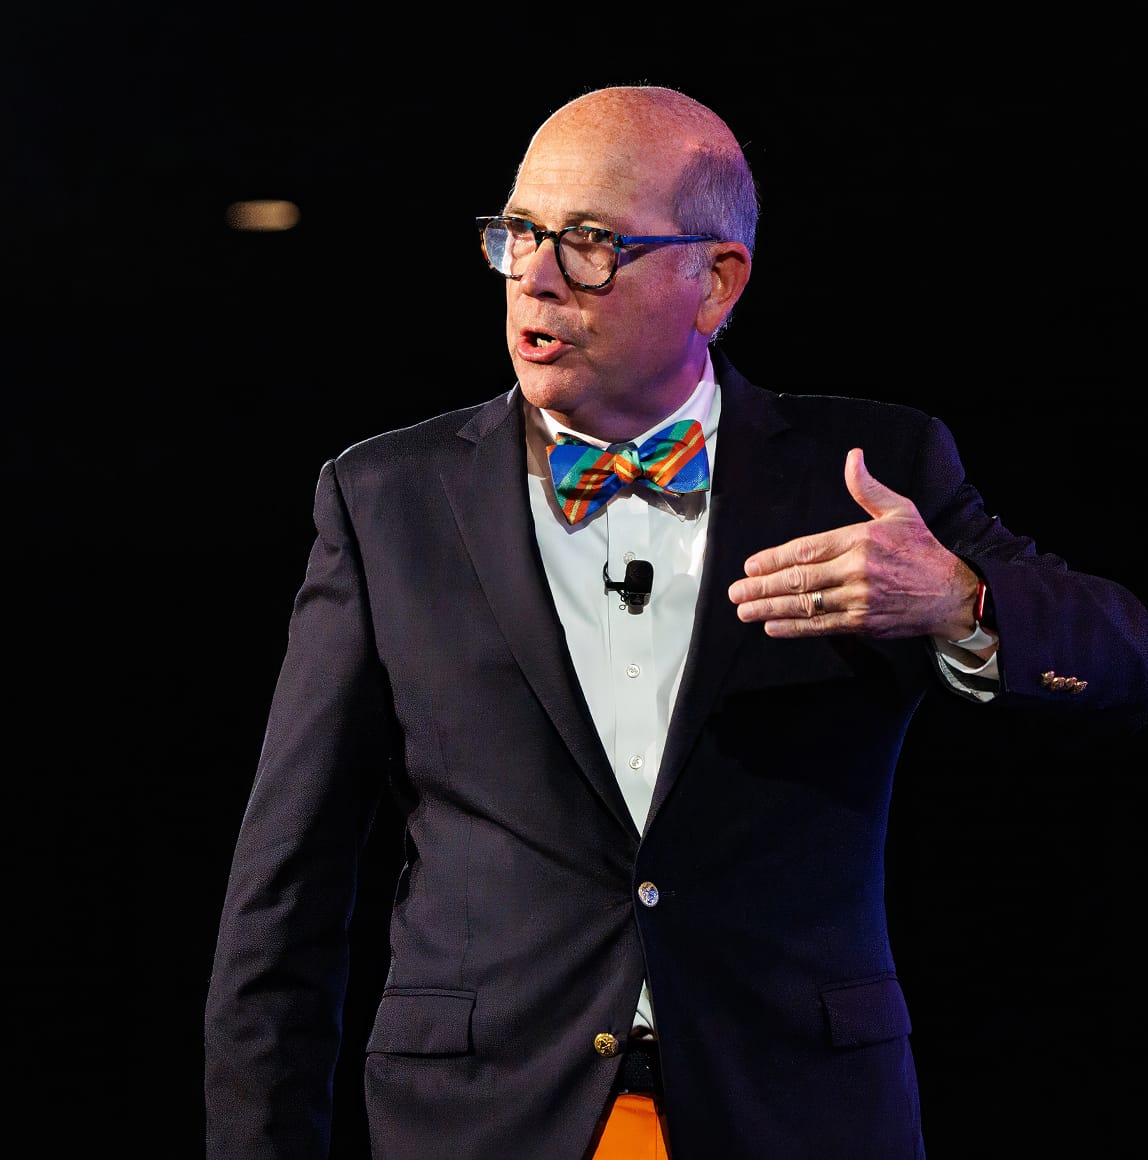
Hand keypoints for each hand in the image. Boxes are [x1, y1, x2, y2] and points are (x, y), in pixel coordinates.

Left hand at [727, 448, 980, 639]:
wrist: (951, 593)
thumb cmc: (921, 550)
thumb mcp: (899, 510)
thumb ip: (867, 488)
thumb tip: (852, 458)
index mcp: (859, 539)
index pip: (806, 550)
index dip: (773, 559)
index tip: (750, 566)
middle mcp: (856, 570)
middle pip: (798, 579)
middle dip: (762, 587)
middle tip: (736, 592)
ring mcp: (858, 599)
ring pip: (805, 604)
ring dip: (770, 609)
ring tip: (745, 610)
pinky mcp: (863, 623)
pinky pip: (821, 626)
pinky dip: (795, 628)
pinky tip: (773, 627)